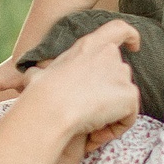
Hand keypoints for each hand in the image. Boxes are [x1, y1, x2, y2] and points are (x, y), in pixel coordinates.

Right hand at [22, 22, 140, 145]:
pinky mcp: (129, 95)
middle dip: (109, 94)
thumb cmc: (40, 93)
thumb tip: (29, 75)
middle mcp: (108, 55)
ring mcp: (121, 74)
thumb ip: (42, 72)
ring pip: (124, 98)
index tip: (134, 46)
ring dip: (110, 114)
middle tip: (89, 113)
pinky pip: (128, 117)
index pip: (118, 29)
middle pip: (121, 74)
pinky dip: (114, 129)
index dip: (130, 36)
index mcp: (89, 46)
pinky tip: (95, 135)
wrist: (52, 107)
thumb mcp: (38, 74)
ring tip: (89, 129)